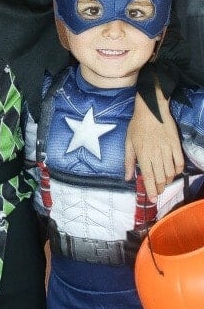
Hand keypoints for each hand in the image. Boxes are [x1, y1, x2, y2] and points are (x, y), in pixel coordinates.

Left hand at [124, 86, 183, 200]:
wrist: (151, 109)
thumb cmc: (137, 125)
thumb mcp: (128, 142)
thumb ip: (129, 161)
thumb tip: (127, 178)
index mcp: (143, 154)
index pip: (148, 177)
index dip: (150, 190)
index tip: (152, 199)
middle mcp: (156, 154)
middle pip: (160, 177)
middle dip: (159, 188)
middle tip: (157, 191)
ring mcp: (167, 150)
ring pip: (170, 172)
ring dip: (168, 180)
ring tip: (164, 182)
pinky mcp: (176, 145)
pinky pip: (180, 162)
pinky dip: (178, 170)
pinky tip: (174, 172)